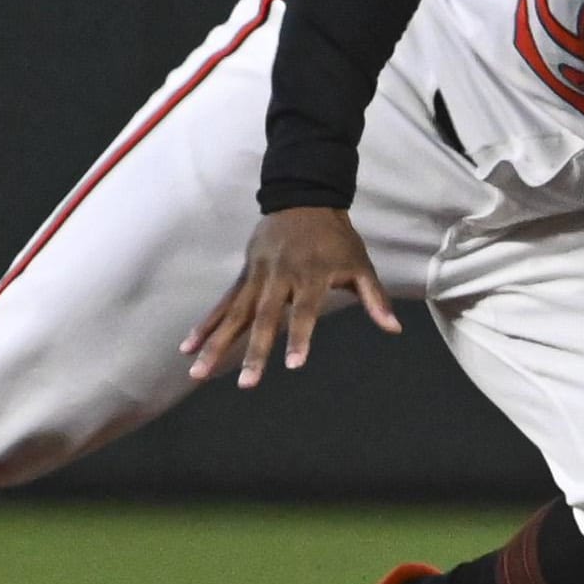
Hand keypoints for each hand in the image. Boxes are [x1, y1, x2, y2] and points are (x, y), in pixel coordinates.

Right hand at [182, 207, 399, 387]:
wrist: (303, 198)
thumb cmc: (337, 238)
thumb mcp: (360, 265)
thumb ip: (374, 299)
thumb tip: (394, 329)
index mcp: (311, 275)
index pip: (305, 312)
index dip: (300, 338)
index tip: (293, 366)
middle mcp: (280, 277)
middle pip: (264, 319)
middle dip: (254, 353)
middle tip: (246, 385)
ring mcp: (257, 276)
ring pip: (235, 315)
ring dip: (216, 345)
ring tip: (198, 374)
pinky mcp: (243, 275)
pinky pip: (222, 303)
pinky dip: (206, 325)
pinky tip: (188, 346)